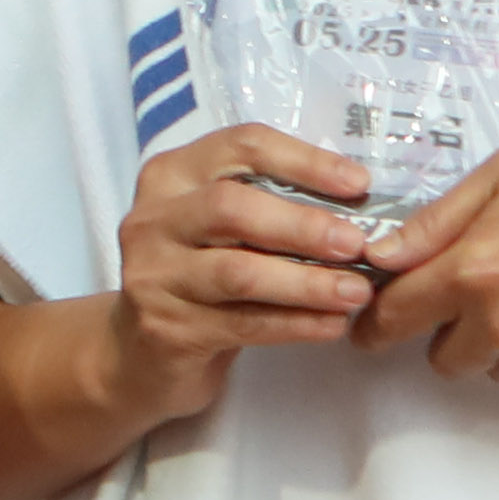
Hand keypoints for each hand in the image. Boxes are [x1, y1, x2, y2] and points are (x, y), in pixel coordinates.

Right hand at [93, 123, 384, 424]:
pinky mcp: (165, 328)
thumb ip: (270, 205)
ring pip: (238, 272)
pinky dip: (294, 323)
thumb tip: (356, 204)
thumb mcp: (221, 228)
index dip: (304, 161)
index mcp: (172, 175)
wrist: (141, 351)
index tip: (358, 184)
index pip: (241, 148)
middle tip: (358, 244)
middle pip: (232, 207)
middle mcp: (153, 219)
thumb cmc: (199, 276)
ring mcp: (153, 276)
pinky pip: (242, 323)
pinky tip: (330, 325)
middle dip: (303, 224)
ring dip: (307, 282)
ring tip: (356, 292)